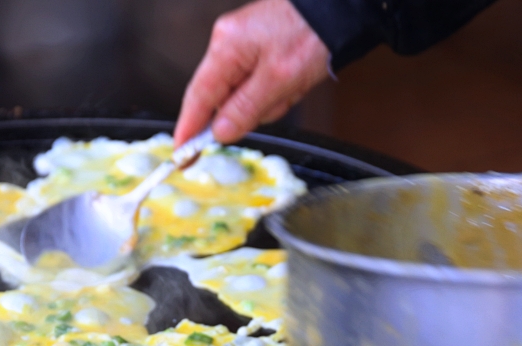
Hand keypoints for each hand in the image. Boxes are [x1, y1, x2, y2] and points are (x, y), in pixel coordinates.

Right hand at [174, 0, 329, 145]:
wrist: (340, 9)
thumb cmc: (313, 31)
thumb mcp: (279, 79)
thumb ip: (245, 109)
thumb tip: (219, 132)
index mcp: (227, 47)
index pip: (198, 98)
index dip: (188, 130)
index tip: (181, 155)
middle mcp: (228, 43)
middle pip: (224, 99)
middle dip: (253, 109)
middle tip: (281, 98)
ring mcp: (242, 44)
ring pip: (244, 95)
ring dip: (271, 99)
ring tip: (294, 83)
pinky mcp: (258, 47)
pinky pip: (258, 82)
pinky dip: (276, 88)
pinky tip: (294, 78)